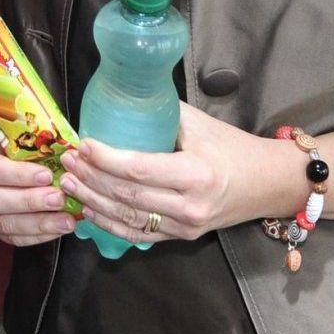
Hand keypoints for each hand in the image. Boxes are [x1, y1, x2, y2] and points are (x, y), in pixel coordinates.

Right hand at [0, 129, 76, 246]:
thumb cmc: (3, 137)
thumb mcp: (9, 131)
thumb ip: (30, 144)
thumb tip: (70, 155)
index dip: (18, 175)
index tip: (47, 175)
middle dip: (30, 202)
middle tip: (59, 199)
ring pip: (1, 223)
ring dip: (37, 223)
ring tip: (65, 220)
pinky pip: (9, 237)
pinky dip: (36, 235)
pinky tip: (57, 228)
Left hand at [58, 105, 292, 244]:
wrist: (267, 183)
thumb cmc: (232, 147)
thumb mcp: (199, 124)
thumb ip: (160, 112)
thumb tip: (121, 95)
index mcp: (196, 174)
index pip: (139, 169)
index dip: (105, 159)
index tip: (81, 144)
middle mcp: (190, 206)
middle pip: (128, 195)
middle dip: (91, 178)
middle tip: (66, 161)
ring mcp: (186, 227)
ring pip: (128, 218)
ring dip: (93, 201)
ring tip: (68, 183)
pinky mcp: (182, 238)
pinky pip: (138, 234)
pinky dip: (109, 224)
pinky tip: (89, 209)